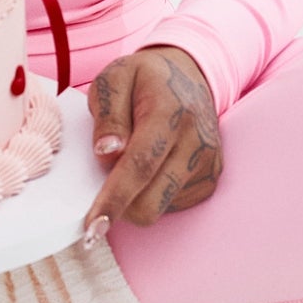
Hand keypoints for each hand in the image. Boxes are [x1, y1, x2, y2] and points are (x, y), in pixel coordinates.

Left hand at [81, 46, 221, 238]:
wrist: (191, 76)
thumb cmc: (145, 79)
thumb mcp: (114, 79)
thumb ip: (108, 115)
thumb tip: (107, 154)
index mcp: (170, 113)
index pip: (139, 166)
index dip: (114, 200)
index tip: (92, 227)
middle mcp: (196, 142)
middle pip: (151, 202)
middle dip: (119, 205)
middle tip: (101, 182)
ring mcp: (208, 164)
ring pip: (159, 208)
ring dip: (135, 197)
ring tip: (132, 163)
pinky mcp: (210, 180)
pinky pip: (170, 205)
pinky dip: (152, 194)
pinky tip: (152, 167)